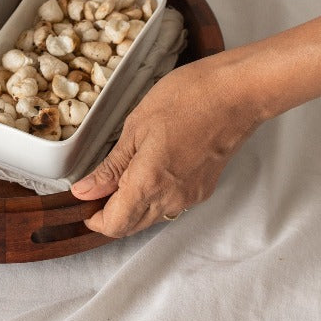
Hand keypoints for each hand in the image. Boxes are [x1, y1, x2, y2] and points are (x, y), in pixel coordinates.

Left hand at [70, 53, 263, 237]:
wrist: (237, 93)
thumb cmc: (187, 99)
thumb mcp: (136, 126)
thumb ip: (110, 166)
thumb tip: (85, 190)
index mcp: (148, 183)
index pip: (114, 224)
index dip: (94, 218)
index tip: (84, 199)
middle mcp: (171, 198)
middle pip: (132, 226)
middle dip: (110, 214)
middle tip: (96, 186)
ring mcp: (191, 196)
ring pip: (151, 217)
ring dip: (131, 206)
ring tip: (120, 175)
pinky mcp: (204, 189)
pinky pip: (171, 205)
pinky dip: (153, 197)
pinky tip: (147, 171)